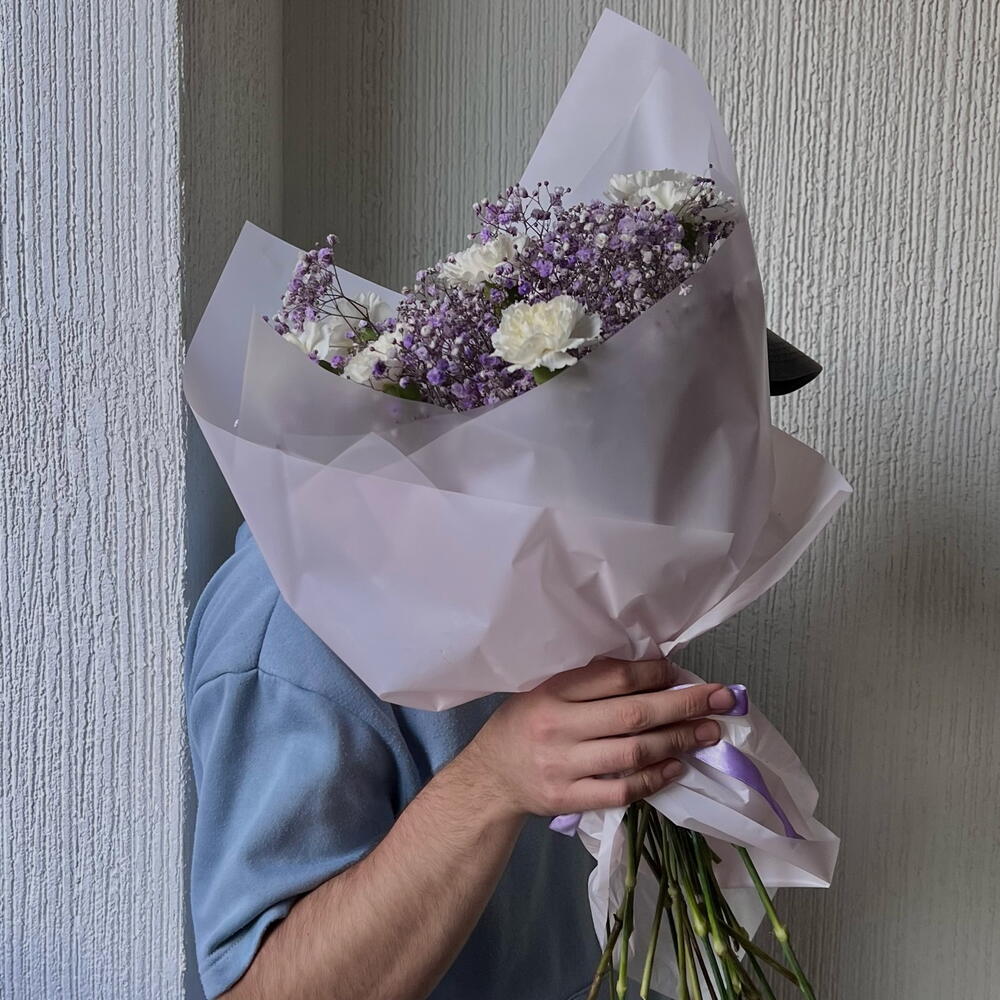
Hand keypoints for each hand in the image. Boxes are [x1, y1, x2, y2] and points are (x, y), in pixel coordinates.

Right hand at [459, 658, 735, 819]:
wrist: (488, 778)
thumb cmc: (522, 724)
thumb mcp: (543, 689)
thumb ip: (586, 680)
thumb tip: (648, 668)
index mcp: (551, 692)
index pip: (612, 678)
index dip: (653, 674)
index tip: (681, 674)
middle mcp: (558, 727)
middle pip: (632, 715)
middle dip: (683, 706)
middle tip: (722, 699)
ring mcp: (564, 766)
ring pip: (632, 753)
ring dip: (678, 741)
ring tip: (709, 733)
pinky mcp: (569, 799)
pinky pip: (621, 790)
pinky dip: (653, 778)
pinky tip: (676, 766)